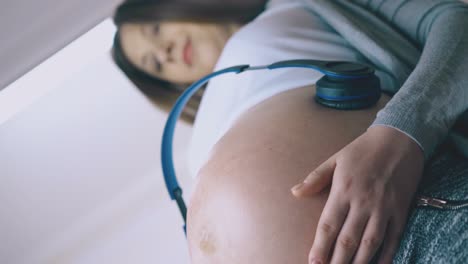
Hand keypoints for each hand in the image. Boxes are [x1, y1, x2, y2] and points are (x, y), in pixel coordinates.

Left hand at [291, 126, 423, 263]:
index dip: (320, 247)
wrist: (400, 139)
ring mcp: (384, 208)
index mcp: (344, 190)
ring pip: (370, 243)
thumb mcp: (335, 159)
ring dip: (359, 262)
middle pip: (348, 239)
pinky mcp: (401, 211)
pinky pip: (393, 238)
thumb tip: (294, 192)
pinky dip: (386, 256)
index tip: (313, 262)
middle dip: (337, 261)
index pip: (329, 225)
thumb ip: (315, 178)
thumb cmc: (363, 150)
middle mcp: (363, 202)